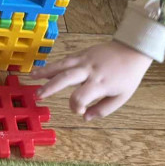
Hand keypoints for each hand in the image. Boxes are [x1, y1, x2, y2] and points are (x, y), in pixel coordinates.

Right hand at [29, 40, 152, 120]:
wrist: (132, 49)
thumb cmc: (128, 75)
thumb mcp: (121, 97)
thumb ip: (103, 109)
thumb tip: (85, 116)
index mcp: (100, 83)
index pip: (80, 96)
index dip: (76, 106)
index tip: (80, 111)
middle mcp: (89, 70)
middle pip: (66, 78)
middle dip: (50, 87)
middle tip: (37, 96)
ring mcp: (84, 60)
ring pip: (62, 65)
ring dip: (45, 72)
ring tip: (32, 77)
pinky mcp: (82, 53)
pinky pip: (65, 59)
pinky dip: (53, 65)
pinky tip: (43, 70)